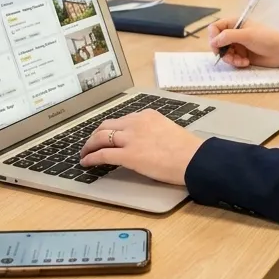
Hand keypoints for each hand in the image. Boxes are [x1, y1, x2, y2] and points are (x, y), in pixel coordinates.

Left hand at [79, 110, 204, 185]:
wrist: (193, 158)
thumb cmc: (187, 149)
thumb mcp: (168, 130)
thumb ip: (153, 131)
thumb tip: (145, 142)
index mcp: (147, 115)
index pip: (122, 119)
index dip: (111, 129)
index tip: (106, 134)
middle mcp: (136, 123)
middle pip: (106, 125)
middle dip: (95, 135)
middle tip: (91, 143)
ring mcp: (131, 138)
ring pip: (100, 137)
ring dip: (89, 146)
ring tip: (84, 153)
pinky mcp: (128, 155)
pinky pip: (102, 154)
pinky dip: (91, 158)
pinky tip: (87, 162)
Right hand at [208, 19, 278, 67]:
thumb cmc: (267, 38)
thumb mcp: (247, 35)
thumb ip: (228, 36)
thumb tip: (213, 41)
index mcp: (234, 23)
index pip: (215, 28)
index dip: (213, 37)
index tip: (217, 46)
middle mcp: (234, 33)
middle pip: (217, 42)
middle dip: (222, 51)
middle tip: (227, 56)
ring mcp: (238, 45)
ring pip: (224, 53)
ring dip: (230, 59)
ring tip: (241, 61)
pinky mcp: (242, 55)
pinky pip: (232, 60)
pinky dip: (236, 62)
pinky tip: (245, 62)